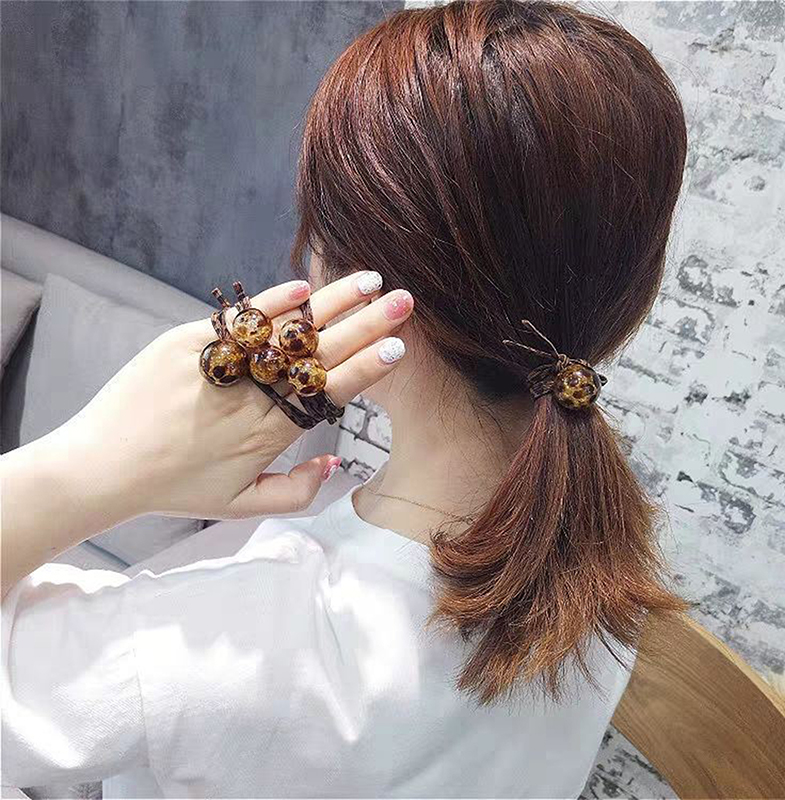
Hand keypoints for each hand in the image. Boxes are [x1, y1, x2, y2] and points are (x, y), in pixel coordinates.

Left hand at [54, 271, 412, 519]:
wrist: (100, 468)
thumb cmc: (174, 489)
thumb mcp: (241, 506)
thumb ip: (297, 490)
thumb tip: (334, 461)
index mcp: (270, 433)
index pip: (329, 391)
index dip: (368, 368)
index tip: (398, 348)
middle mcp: (252, 395)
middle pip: (320, 353)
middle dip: (368, 325)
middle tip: (405, 302)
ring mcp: (221, 365)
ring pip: (285, 330)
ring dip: (331, 303)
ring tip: (368, 282)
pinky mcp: (187, 343)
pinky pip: (238, 320)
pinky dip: (271, 302)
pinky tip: (303, 286)